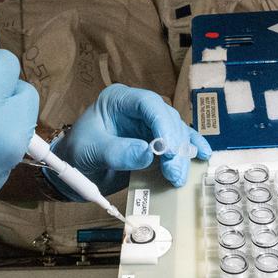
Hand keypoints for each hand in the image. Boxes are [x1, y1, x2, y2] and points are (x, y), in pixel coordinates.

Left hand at [50, 84, 210, 194]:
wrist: (75, 172)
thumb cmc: (77, 154)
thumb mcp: (91, 152)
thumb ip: (118, 152)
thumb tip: (149, 153)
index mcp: (119, 100)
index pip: (148, 104)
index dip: (162, 124)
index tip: (168, 149)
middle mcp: (138, 109)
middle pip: (167, 119)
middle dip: (174, 146)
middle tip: (173, 172)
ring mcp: (149, 125)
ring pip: (176, 132)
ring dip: (181, 154)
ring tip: (177, 177)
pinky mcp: (156, 142)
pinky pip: (177, 141)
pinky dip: (189, 149)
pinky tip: (202, 156)